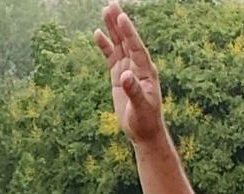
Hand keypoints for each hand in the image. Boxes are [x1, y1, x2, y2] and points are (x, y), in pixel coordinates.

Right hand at [95, 2, 166, 146]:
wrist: (144, 131)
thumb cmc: (145, 120)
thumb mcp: (140, 107)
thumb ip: (134, 90)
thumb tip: (125, 76)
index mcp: (146, 70)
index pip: (136, 47)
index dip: (129, 32)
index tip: (121, 17)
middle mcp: (137, 66)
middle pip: (127, 40)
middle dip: (119, 22)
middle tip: (111, 4)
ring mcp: (128, 69)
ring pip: (118, 44)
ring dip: (112, 28)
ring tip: (105, 10)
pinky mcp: (119, 76)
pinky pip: (111, 56)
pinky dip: (105, 45)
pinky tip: (97, 34)